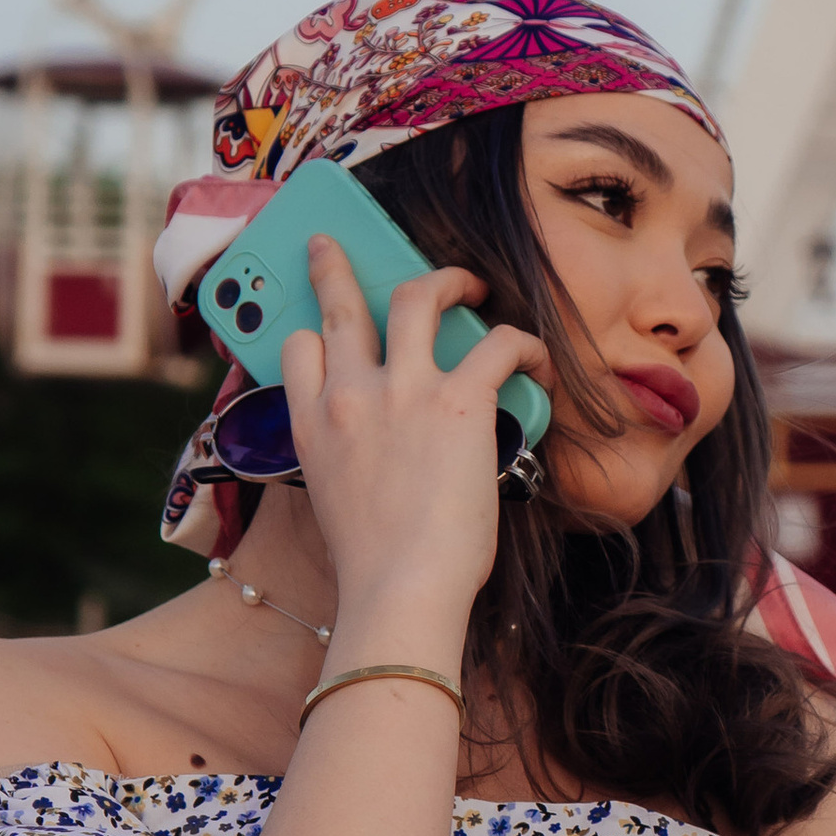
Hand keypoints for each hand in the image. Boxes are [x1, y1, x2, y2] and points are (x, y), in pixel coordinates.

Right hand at [280, 239, 547, 650]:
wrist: (400, 589)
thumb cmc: (377, 566)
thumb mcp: (334, 500)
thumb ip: (350, 460)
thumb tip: (386, 456)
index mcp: (311, 425)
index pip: (300, 349)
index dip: (315, 334)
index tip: (326, 330)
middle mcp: (349, 395)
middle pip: (340, 304)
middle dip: (338, 265)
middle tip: (337, 245)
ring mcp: (402, 390)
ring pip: (418, 296)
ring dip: (447, 280)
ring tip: (469, 283)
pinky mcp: (460, 399)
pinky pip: (498, 342)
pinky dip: (524, 343)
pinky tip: (536, 360)